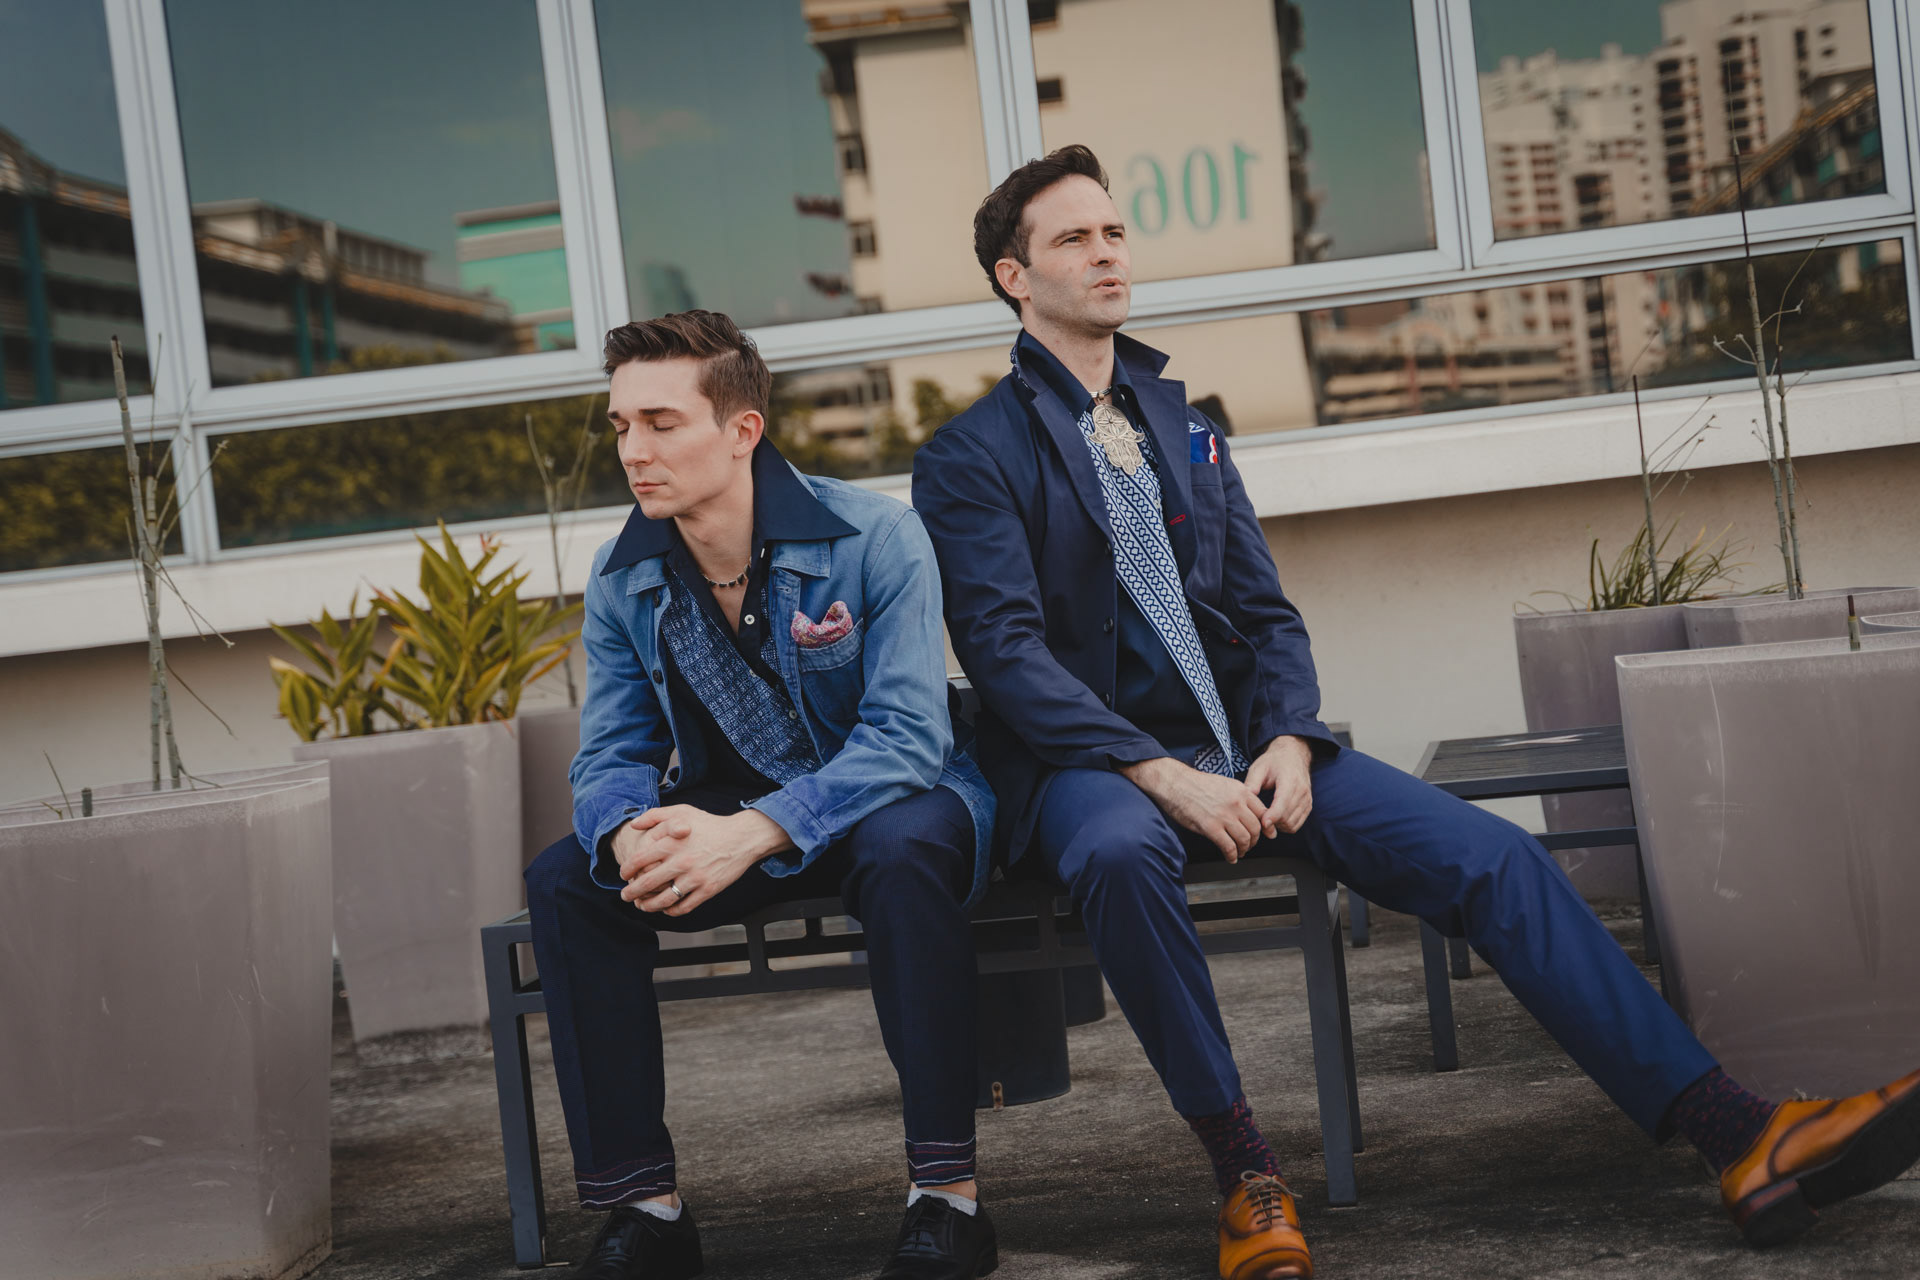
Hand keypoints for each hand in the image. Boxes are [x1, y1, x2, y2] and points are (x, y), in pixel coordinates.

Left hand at [613, 806, 790, 916]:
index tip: (624, 875)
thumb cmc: (711, 824)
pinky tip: (666, 908)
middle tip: (626, 895)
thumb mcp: (682, 811)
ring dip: (648, 906)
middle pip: (647, 884)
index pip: (639, 861)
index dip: (626, 870)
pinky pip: (684, 907)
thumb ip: (655, 816)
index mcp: (672, 843)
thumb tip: (634, 825)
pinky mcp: (708, 890)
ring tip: (642, 906)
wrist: (742, 837)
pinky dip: (671, 911)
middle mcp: (681, 862)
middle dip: (631, 893)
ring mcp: (695, 878)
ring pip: (663, 900)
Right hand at [1119, 756, 1268, 860]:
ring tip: (1239, 852)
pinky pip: (1228, 847)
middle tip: (1249, 845)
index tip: (1266, 834)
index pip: (1263, 812)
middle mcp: (1236, 803)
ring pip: (1245, 839)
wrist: (1174, 782)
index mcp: (1241, 791)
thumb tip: (1247, 812)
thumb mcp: (1224, 784)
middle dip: (1254, 840)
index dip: (1266, 826)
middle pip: (1256, 828)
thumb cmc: (1195, 784)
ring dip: (1244, 849)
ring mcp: (1224, 816)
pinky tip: (1230, 857)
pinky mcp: (1210, 827)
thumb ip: (1238, 797)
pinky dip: (1232, 855)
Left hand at [1245, 735, 1313, 835]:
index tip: (1260, 823)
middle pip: (1287, 818)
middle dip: (1271, 823)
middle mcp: (1302, 791)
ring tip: (1265, 819)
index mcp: (1289, 780)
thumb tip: (1244, 802)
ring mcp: (1307, 799)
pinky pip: (1297, 824)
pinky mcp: (1308, 805)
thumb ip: (1251, 784)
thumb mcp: (1258, 768)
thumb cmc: (1273, 761)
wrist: (1293, 755)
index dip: (1271, 817)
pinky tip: (1275, 819)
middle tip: (1257, 820)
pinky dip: (1285, 826)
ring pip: (1292, 824)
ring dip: (1278, 826)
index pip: (1282, 804)